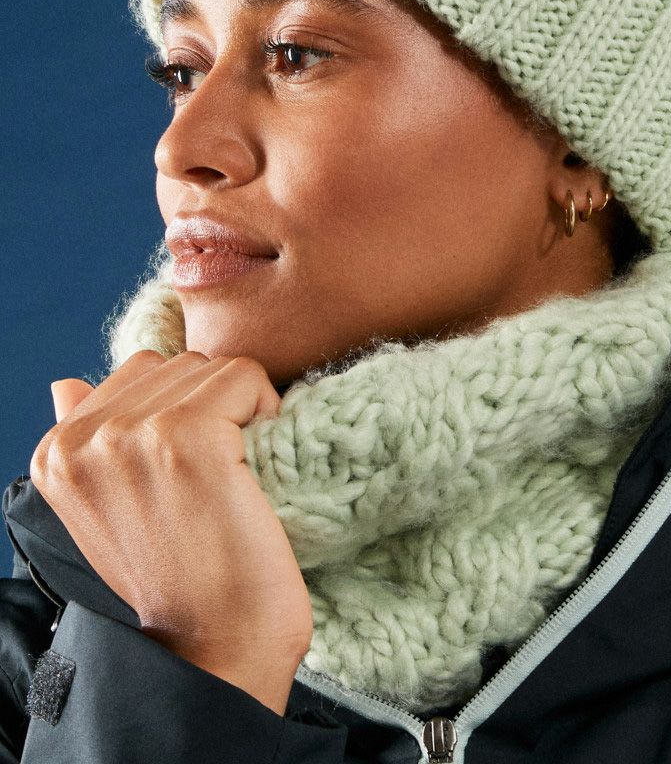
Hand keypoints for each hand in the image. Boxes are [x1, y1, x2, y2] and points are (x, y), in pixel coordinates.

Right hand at [32, 351, 313, 713]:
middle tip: (222, 476)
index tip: (193, 475)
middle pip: (178, 366)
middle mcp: (84, 438)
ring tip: (237, 474)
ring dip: (242, 409)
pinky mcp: (188, 436)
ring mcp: (133, 434)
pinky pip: (245, 376)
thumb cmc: (175, 582)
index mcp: (57, 451)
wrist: (212, 651)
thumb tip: (63, 382)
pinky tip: (258, 467)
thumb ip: (87, 437)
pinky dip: (266, 410)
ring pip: (212, 368)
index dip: (185, 411)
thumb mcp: (109, 508)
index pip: (139, 373)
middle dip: (214, 406)